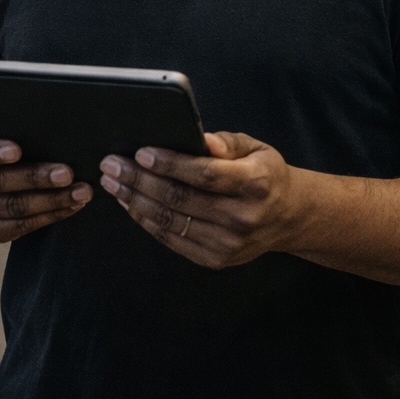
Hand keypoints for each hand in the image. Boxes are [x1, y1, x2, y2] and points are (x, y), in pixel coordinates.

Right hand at [0, 123, 92, 242]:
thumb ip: (5, 127)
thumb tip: (49, 125)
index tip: (17, 150)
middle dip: (34, 178)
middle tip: (67, 173)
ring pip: (11, 209)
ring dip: (51, 201)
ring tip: (80, 192)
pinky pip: (18, 228)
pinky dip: (48, 217)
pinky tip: (70, 207)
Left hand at [98, 131, 307, 268]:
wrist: (288, 217)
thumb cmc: (264, 175)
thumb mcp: (256, 148)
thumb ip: (227, 142)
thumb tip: (201, 138)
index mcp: (255, 183)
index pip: (204, 174)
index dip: (169, 164)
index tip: (140, 153)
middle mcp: (243, 217)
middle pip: (180, 198)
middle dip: (139, 180)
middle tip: (111, 164)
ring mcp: (229, 243)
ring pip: (171, 220)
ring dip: (134, 200)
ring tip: (112, 182)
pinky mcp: (216, 259)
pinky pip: (172, 239)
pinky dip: (145, 220)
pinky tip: (129, 203)